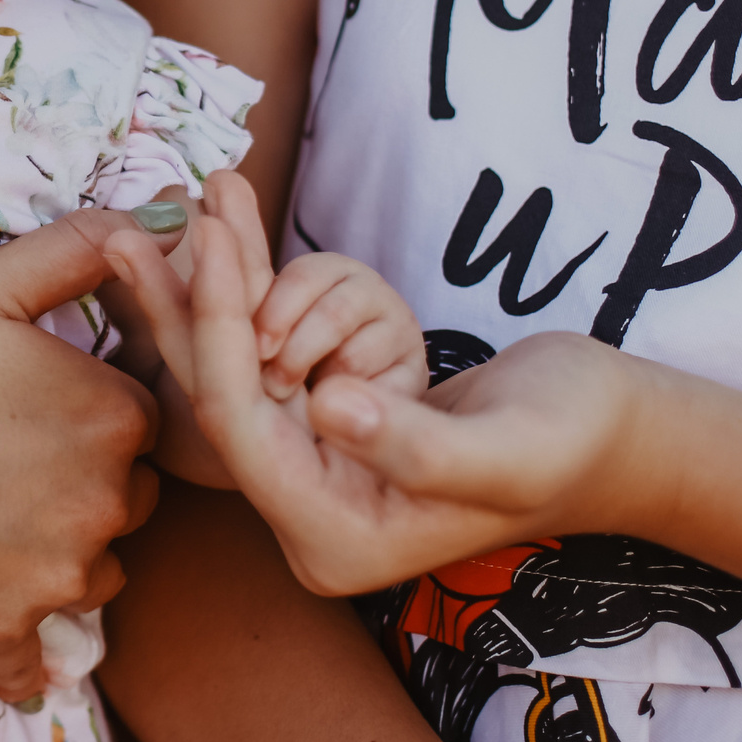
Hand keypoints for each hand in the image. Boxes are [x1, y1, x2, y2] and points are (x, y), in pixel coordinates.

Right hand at [0, 208, 174, 700]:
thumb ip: (84, 246)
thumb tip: (161, 218)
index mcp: (113, 415)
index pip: (141, 416)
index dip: (86, 405)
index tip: (24, 398)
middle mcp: (106, 504)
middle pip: (128, 496)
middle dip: (82, 479)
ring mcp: (55, 577)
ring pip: (94, 570)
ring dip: (58, 550)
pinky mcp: (3, 631)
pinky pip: (36, 658)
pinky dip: (14, 639)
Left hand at [107, 194, 660, 596]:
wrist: (616, 438)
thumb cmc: (575, 444)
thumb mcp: (506, 452)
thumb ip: (416, 446)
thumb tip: (330, 407)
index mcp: (333, 539)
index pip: (243, 429)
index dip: (219, 330)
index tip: (202, 240)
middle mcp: (305, 513)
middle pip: (216, 399)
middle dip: (180, 306)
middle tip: (124, 228)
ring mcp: (309, 469)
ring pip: (231, 367)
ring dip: (208, 284)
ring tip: (174, 203)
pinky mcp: (319, 425)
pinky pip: (261, 352)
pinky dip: (246, 289)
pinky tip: (222, 227)